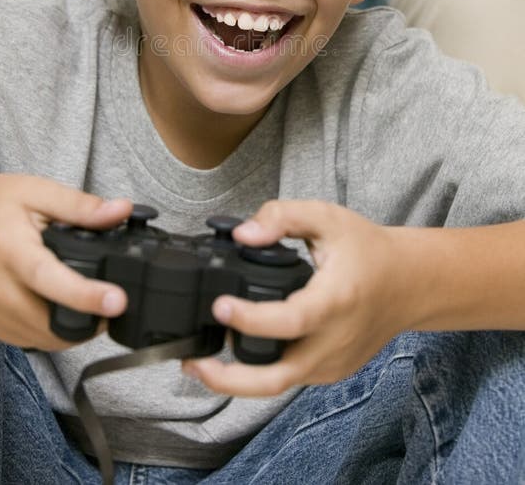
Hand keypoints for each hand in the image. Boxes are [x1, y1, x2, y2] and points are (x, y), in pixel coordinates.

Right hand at [0, 163, 130, 348]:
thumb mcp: (36, 192)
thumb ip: (81, 206)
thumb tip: (121, 211)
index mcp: (9, 249)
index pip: (50, 280)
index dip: (86, 295)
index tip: (117, 300)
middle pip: (49, 323)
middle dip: (89, 320)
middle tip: (113, 303)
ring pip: (41, 339)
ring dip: (72, 331)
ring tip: (92, 306)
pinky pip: (25, 340)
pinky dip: (49, 332)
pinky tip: (61, 310)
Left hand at [182, 200, 414, 395]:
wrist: (409, 283)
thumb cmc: (368, 250)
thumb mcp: (327, 217)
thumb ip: (282, 217)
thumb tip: (242, 234)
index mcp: (335, 300)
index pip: (290, 321)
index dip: (251, 319)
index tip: (220, 306)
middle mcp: (334, 340)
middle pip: (277, 377)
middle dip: (229, 379)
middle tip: (192, 363)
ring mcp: (333, 362)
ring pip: (280, 384)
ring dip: (238, 380)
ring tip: (201, 362)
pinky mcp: (331, 371)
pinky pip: (290, 378)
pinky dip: (260, 374)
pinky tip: (235, 356)